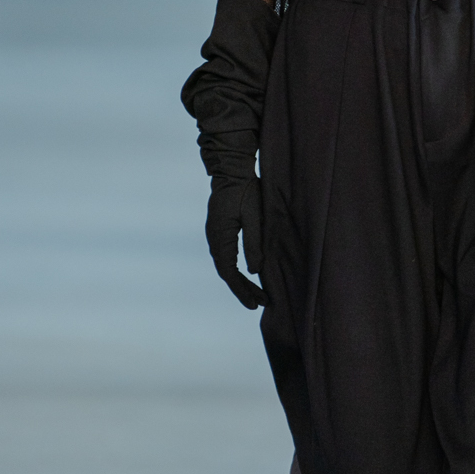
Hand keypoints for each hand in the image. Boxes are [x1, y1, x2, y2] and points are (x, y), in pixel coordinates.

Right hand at [205, 174, 265, 308]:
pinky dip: (236, 270)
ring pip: (225, 266)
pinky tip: (247, 274)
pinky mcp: (218, 230)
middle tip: (261, 303)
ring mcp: (214, 235)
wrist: (230, 169)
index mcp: (221, 237)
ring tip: (257, 294)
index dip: (242, 290)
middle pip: (226, 273)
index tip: (255, 304)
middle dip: (243, 290)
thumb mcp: (255, 216)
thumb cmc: (245, 190)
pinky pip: (225, 256)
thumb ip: (254, 243)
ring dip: (240, 281)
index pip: (229, 272)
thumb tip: (255, 271)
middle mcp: (213, 239)